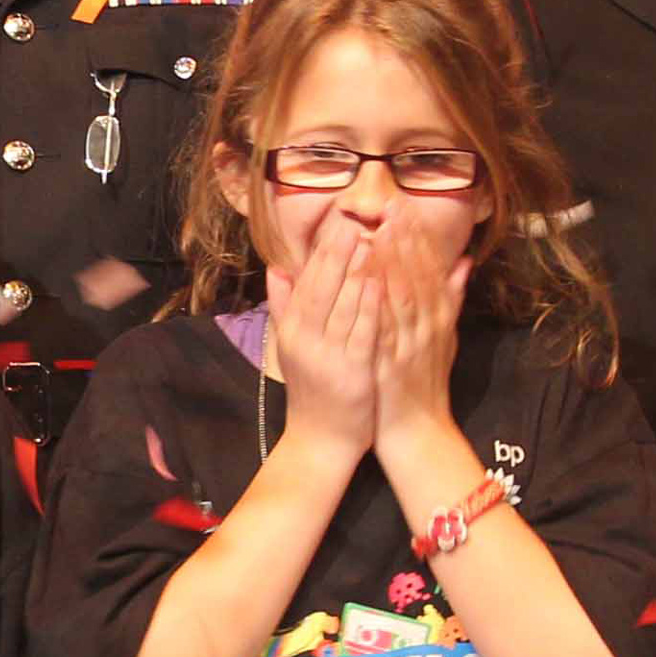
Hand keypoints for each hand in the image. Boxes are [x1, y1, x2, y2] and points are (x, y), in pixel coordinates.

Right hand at [264, 215, 382, 455]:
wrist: (320, 440)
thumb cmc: (313, 390)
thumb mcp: (292, 346)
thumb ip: (284, 306)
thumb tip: (276, 268)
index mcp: (293, 329)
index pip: (307, 279)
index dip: (323, 248)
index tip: (338, 218)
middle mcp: (305, 338)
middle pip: (322, 285)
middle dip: (338, 250)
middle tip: (354, 216)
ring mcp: (326, 355)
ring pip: (341, 304)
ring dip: (355, 268)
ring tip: (370, 237)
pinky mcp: (350, 371)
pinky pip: (360, 331)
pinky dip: (368, 305)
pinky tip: (379, 281)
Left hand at [373, 229, 473, 456]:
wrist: (418, 431)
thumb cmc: (425, 384)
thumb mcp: (445, 339)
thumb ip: (452, 300)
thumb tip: (465, 262)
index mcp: (438, 320)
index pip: (430, 271)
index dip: (418, 239)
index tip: (405, 209)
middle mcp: (427, 329)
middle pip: (418, 278)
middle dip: (405, 241)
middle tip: (393, 207)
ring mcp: (410, 346)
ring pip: (402, 298)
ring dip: (391, 264)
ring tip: (379, 232)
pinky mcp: (391, 364)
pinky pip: (383, 328)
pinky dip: (376, 303)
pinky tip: (365, 281)